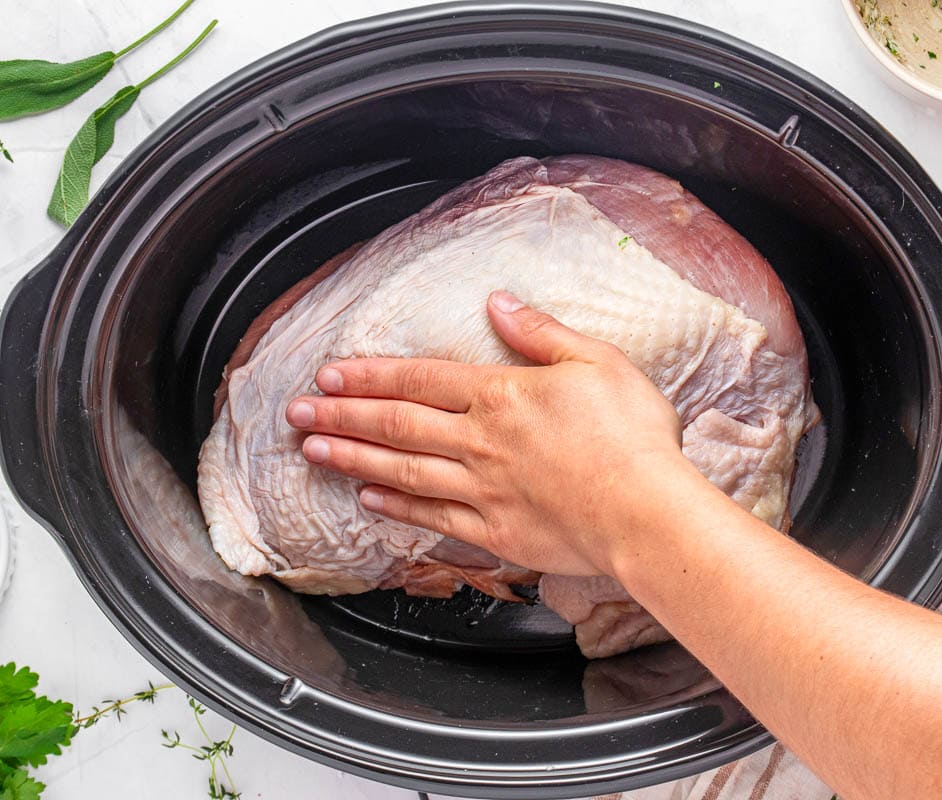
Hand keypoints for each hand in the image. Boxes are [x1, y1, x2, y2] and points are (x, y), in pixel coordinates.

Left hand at [284, 291, 690, 576]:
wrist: (646, 514)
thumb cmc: (631, 436)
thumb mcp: (597, 361)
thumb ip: (540, 333)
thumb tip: (498, 302)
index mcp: (500, 395)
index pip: (419, 378)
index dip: (369, 375)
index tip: (329, 374)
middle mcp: (480, 441)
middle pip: (395, 424)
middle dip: (340, 416)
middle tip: (295, 413)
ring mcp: (482, 490)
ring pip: (401, 471)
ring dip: (352, 460)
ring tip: (312, 452)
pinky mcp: (494, 533)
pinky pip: (432, 518)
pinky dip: (396, 509)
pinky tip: (368, 501)